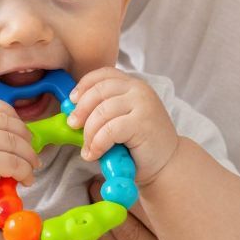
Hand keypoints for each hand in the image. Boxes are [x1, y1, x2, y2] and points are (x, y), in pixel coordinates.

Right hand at [0, 98, 38, 214]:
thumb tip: (16, 133)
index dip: (12, 114)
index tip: (21, 129)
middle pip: (7, 122)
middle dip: (25, 137)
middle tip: (31, 152)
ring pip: (14, 143)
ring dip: (29, 157)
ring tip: (31, 168)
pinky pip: (15, 162)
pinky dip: (26, 172)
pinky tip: (25, 180)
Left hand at [66, 68, 179, 182]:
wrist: (167, 165)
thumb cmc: (140, 145)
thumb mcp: (120, 120)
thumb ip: (103, 111)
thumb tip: (72, 114)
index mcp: (133, 85)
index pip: (103, 74)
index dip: (84, 85)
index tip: (72, 102)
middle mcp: (139, 90)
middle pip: (99, 91)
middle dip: (81, 110)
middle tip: (73, 126)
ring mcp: (143, 104)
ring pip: (101, 112)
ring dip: (88, 133)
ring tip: (88, 149)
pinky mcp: (142, 123)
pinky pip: (109, 130)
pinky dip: (97, 143)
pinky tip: (95, 153)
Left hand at [85, 178, 239, 239]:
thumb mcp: (230, 235)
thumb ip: (200, 212)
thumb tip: (176, 179)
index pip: (154, 211)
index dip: (132, 189)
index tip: (120, 172)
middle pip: (131, 228)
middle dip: (110, 203)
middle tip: (97, 183)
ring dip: (104, 224)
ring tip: (94, 203)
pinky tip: (101, 235)